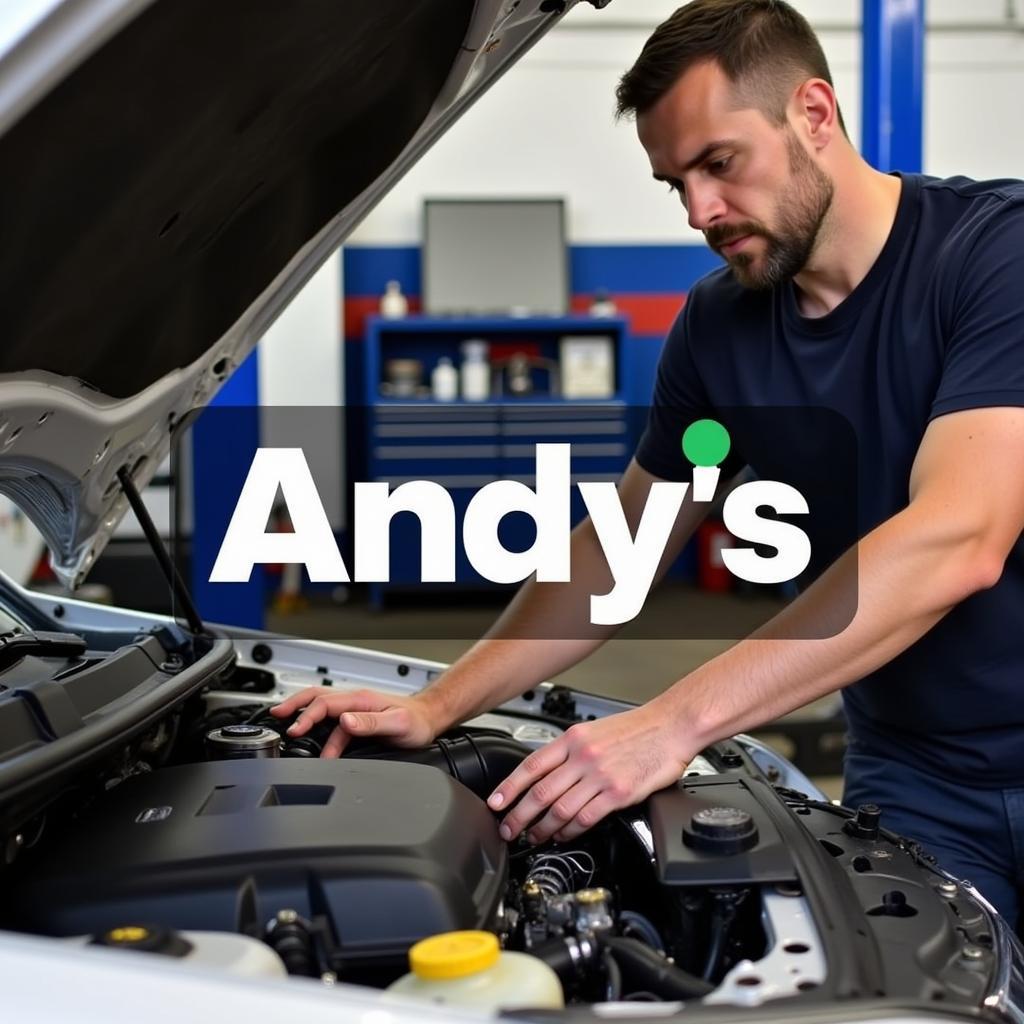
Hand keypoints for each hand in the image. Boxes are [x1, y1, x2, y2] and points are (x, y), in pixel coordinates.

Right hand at [269, 687, 438, 757]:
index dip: (306, 716)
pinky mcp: (357, 718)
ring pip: (322, 708)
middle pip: (317, 697)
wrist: (429, 719)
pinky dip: (317, 728)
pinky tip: (312, 738)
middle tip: (275, 715)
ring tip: (286, 725)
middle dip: (294, 705)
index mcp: (361, 699)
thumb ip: (371, 723)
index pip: (325, 703)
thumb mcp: (397, 725)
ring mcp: (355, 708)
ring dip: (303, 715)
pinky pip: (332, 721)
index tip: (294, 730)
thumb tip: (345, 721)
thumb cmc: (417, 722)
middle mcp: (355, 701)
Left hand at [486, 702, 691, 843]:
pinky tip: (564, 836)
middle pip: (540, 792)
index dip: (509, 787)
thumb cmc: (637, 729)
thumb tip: (548, 773)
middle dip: (519, 815)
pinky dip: (571, 831)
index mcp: (573, 739)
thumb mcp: (594, 731)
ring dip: (543, 828)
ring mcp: (600, 775)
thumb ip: (570, 751)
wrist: (671, 726)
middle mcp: (583, 756)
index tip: (496, 803)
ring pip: (560, 809)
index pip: (531, 765)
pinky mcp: (618, 793)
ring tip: (535, 837)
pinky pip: (586, 817)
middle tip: (509, 830)